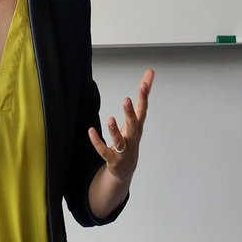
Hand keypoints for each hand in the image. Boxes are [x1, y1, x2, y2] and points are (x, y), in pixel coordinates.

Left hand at [89, 68, 153, 183]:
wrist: (126, 168)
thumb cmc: (130, 138)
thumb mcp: (136, 117)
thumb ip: (142, 95)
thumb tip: (150, 72)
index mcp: (137, 126)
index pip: (143, 109)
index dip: (144, 97)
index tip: (145, 83)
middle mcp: (132, 137)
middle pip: (133, 125)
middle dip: (130, 113)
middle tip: (126, 100)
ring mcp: (123, 150)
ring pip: (120, 141)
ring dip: (115, 131)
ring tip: (110, 119)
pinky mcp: (112, 158)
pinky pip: (104, 151)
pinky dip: (97, 142)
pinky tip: (90, 131)